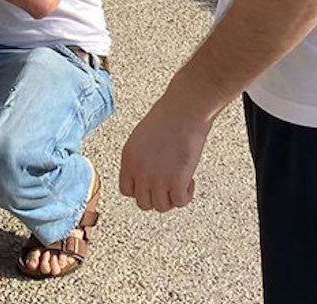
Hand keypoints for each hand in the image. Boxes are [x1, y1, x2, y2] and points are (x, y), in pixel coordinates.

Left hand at [118, 86, 215, 211]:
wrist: (184, 110)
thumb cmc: (168, 116)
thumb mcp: (142, 138)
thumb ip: (141, 158)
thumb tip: (150, 174)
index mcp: (128, 158)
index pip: (126, 190)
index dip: (141, 189)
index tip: (153, 182)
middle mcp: (139, 171)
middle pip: (143, 203)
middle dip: (158, 196)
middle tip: (170, 184)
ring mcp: (157, 178)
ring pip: (161, 206)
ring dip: (172, 197)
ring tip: (181, 181)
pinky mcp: (176, 181)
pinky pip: (180, 202)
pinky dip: (187, 195)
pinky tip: (190, 180)